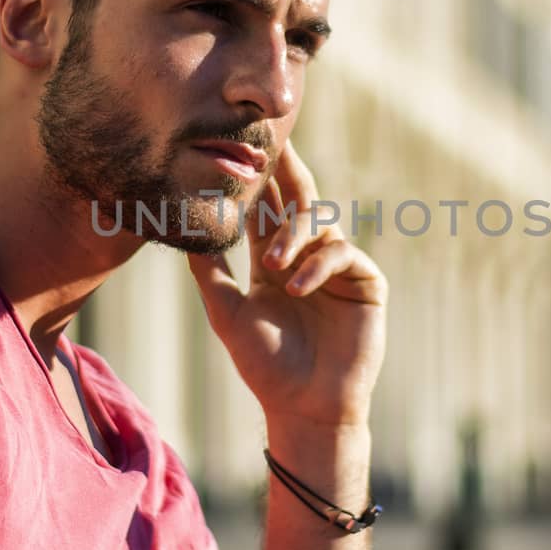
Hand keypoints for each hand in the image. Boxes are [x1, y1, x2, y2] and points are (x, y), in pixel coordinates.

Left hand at [187, 141, 386, 428]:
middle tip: (277, 142)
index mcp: (275, 260)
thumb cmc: (266, 366)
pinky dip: (318, 264)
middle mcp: (308, 256)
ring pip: (319, 224)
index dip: (258, 181)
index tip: (243, 147)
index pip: (266, 210)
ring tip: (273, 264)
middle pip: (299, 201)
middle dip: (288, 172)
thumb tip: (185, 231)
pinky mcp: (365, 282)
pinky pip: (342, 254)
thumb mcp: (228, 313)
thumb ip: (210, 272)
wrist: (305, 406)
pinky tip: (298, 285)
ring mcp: (339, 267)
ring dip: (294, 236)